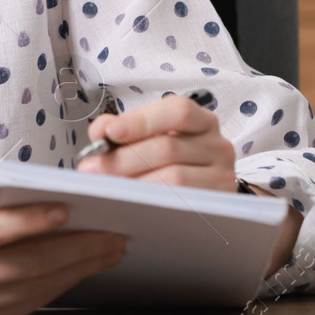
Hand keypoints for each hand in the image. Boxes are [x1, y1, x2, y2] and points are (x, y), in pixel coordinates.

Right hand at [0, 152, 126, 314]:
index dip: (33, 221)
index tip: (67, 209)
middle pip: (29, 264)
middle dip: (77, 249)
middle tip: (112, 234)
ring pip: (37, 287)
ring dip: (79, 269)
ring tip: (109, 250)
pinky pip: (32, 303)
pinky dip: (62, 284)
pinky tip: (83, 268)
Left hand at [76, 91, 237, 191]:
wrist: (194, 195)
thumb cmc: (165, 162)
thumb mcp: (146, 137)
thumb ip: (121, 128)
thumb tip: (101, 132)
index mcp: (200, 121)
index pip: (177, 111)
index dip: (141, 121)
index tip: (111, 132)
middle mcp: (217, 145)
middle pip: (168, 148)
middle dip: (124, 158)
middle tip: (93, 168)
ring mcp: (222, 175)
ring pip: (174, 177)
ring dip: (134, 182)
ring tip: (107, 186)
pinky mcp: (218, 203)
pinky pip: (182, 202)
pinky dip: (152, 201)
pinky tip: (131, 202)